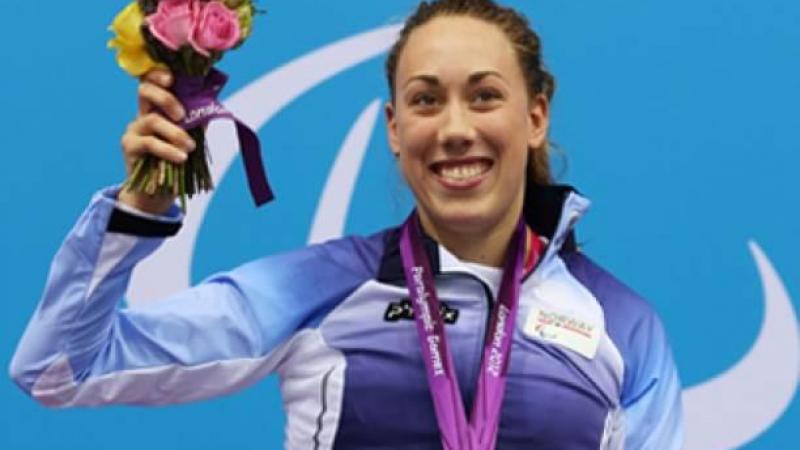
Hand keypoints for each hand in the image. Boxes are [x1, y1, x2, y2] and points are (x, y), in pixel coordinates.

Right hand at [118, 69, 195, 214]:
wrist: (161, 191)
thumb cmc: (179, 161)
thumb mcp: (193, 137)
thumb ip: (198, 119)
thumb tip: (212, 100)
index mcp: (159, 107)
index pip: (153, 80)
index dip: (159, 73)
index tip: (173, 78)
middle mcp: (143, 113)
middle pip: (145, 90)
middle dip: (166, 98)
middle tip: (182, 115)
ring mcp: (134, 128)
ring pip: (152, 119)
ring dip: (175, 133)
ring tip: (190, 147)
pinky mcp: (129, 146)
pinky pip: (149, 143)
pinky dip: (168, 149)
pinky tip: (181, 157)